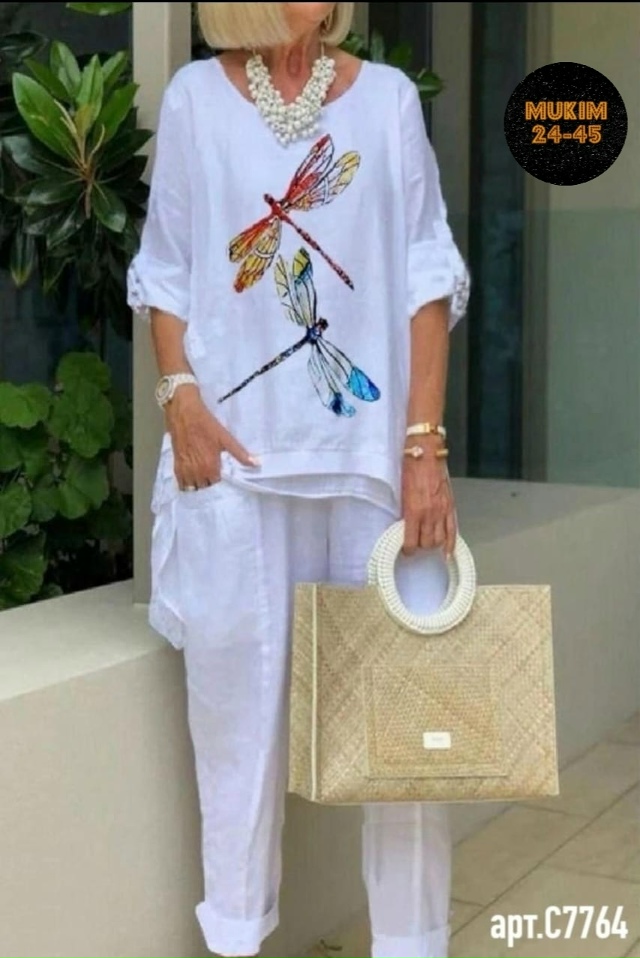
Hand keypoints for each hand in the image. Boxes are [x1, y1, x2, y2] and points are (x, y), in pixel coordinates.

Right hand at [165, 386, 258, 489]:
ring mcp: (185, 468)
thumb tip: (256, 464)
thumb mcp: (225, 438)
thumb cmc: (206, 423)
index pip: (217, 485)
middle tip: (214, 478)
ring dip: (198, 485)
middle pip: (204, 487)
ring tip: (203, 479)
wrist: (184, 412)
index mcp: (210, 466)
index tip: (223, 478)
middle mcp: (197, 470)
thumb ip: (240, 453)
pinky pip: (181, 482)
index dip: (221, 482)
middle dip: (209, 485)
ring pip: (192, 487)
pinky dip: (186, 483)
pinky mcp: (176, 464)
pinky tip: (192, 478)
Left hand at [401, 442, 456, 557]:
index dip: (408, 549)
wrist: (426, 454)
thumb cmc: (410, 470)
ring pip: (440, 540)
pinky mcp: (450, 507)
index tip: (406, 550)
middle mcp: (429, 514)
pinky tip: (448, 552)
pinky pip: (453, 530)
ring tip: (427, 542)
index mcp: (414, 511)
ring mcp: (442, 511)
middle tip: (416, 543)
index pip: (412, 541)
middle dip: (420, 546)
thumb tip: (404, 528)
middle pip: (427, 543)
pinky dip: (451, 543)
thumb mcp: (401, 493)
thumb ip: (405, 512)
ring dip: (433, 544)